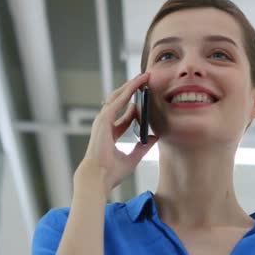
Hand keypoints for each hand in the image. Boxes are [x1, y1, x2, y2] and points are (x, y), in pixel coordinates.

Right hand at [77, 72, 158, 190]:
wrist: (98, 177)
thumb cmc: (111, 173)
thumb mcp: (133, 158)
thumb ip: (143, 147)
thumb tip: (156, 138)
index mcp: (109, 134)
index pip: (123, 117)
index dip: (134, 109)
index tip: (144, 101)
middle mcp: (105, 125)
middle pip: (119, 103)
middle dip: (132, 91)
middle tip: (145, 81)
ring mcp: (102, 121)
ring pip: (118, 97)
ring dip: (131, 86)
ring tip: (144, 77)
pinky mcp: (104, 119)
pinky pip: (118, 101)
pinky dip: (128, 91)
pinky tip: (138, 83)